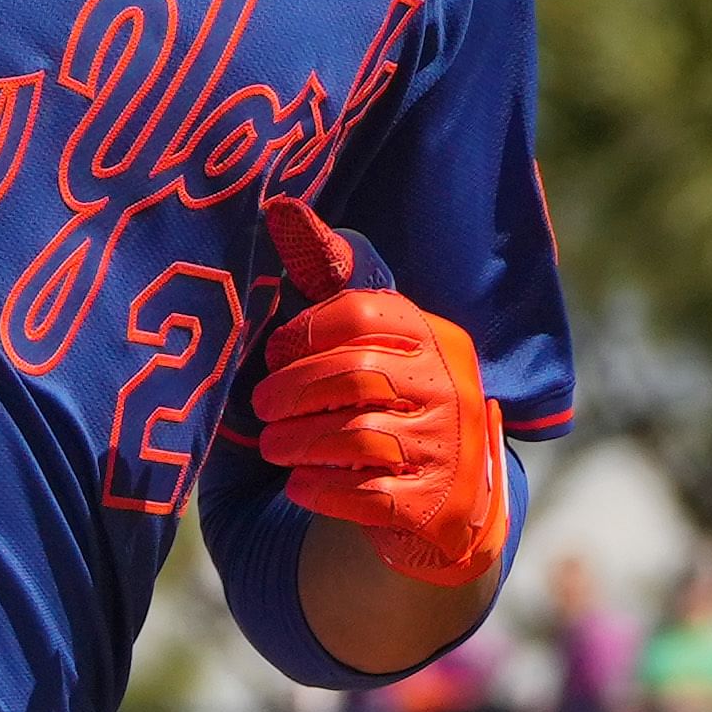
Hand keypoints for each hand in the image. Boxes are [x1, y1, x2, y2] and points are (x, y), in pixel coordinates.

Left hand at [246, 195, 508, 589]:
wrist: (451, 504)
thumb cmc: (394, 403)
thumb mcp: (374, 341)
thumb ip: (331, 281)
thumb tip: (280, 207)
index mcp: (434, 336)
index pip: (362, 313)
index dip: (305, 332)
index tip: (276, 353)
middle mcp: (449, 387)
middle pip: (353, 375)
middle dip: (292, 393)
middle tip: (261, 408)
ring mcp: (446, 448)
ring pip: (356, 437)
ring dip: (299, 443)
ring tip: (274, 446)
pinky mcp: (431, 504)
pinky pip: (363, 494)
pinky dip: (320, 488)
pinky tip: (300, 484)